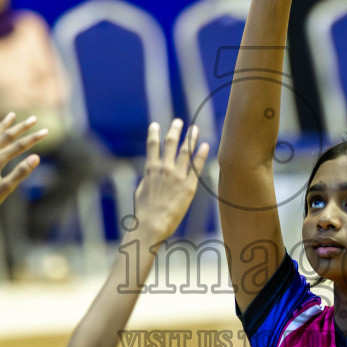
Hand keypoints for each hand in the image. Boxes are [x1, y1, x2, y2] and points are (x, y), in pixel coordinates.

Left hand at [0, 114, 47, 221]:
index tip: (46, 131)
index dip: (33, 138)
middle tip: (33, 118)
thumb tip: (36, 157)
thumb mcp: (6, 189)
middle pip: (6, 137)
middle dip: (21, 127)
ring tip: (12, 115)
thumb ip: (21, 172)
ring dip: (3, 125)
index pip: (19, 146)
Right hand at [130, 119, 208, 238]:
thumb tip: (148, 177)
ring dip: (190, 138)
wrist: (152, 224)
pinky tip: (206, 145)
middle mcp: (164, 169)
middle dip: (174, 131)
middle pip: (170, 144)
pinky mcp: (189, 186)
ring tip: (194, 129)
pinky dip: (201, 155)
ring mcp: (177, 176)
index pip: (152, 146)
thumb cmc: (144, 212)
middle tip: (178, 121)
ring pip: (185, 152)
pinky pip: (197, 167)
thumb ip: (146, 181)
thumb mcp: (141, 192)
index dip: (154, 134)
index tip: (155, 125)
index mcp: (150, 169)